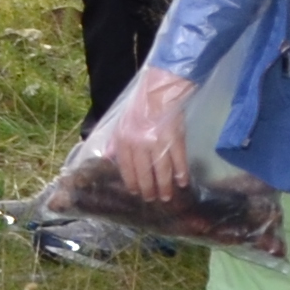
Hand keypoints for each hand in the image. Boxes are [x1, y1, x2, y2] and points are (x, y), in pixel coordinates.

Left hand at [107, 71, 196, 196]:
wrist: (159, 90)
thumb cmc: (139, 106)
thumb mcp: (120, 123)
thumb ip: (114, 142)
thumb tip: (106, 157)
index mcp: (124, 140)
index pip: (127, 168)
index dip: (132, 182)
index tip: (136, 192)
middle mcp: (139, 144)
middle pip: (144, 173)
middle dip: (149, 189)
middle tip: (152, 199)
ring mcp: (157, 142)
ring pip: (162, 171)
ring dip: (165, 186)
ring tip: (167, 196)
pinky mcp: (175, 139)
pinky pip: (178, 160)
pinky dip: (181, 173)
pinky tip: (182, 181)